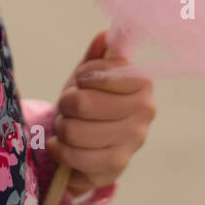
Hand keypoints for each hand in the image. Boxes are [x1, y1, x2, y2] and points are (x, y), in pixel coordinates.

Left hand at [44, 30, 155, 196]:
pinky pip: (75, 159)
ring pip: (75, 132)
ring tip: (65, 127)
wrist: (87, 140)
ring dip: (61, 128)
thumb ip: (97, 56)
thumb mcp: (91, 75)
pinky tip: (60, 146)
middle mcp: (145, 112)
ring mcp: (133, 143)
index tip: (81, 82)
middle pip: (83, 104)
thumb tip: (105, 36)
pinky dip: (59, 150)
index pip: (101, 73)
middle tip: (68, 107)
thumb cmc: (90, 100)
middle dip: (66, 104)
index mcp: (142, 83)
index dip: (82, 77)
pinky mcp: (116, 168)